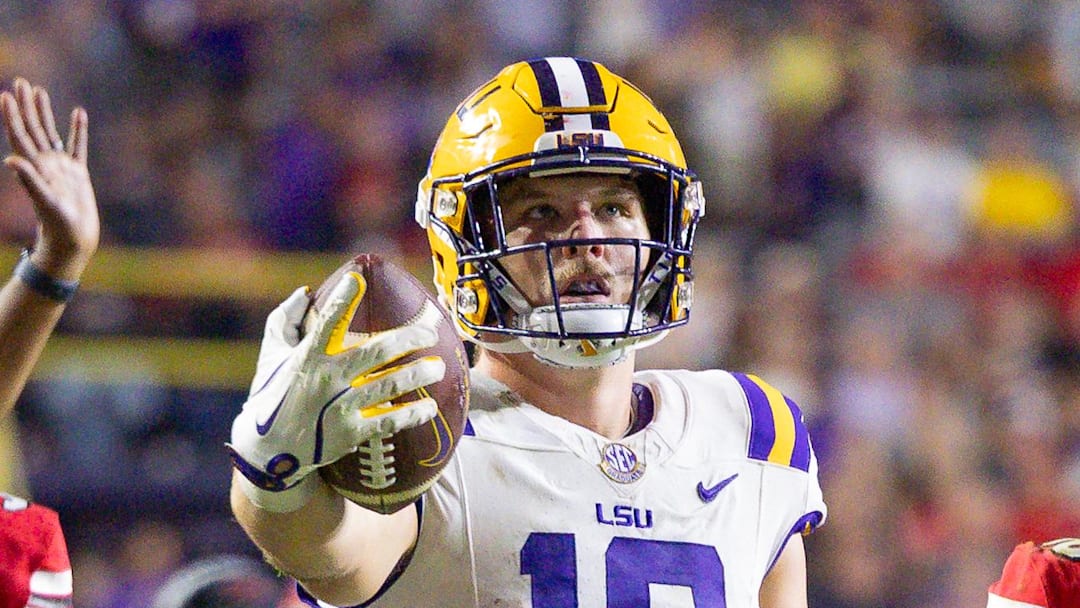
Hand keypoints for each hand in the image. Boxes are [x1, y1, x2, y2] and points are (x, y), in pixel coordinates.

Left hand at [1, 78, 97, 279]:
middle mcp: (44, 164)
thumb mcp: (44, 204)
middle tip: (20, 82)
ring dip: (43, 112)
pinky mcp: (77, 174)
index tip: (7, 95)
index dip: (12, 115)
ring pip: (49, 133)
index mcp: (34, 167)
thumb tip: (11, 159)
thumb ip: (29, 181)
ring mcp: (60, 168)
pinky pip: (77, 147)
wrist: (73, 242)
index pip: (20, 136)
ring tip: (38, 91)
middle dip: (25, 106)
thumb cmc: (59, 226)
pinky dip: (77, 130)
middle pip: (32, 129)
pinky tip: (78, 113)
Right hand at [228, 273, 445, 510]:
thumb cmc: (272, 394)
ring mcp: (339, 408)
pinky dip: (411, 415)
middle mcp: (326, 379)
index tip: (359, 278)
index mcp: (308, 356)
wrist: (268, 450)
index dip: (343, 299)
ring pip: (388, 385)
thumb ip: (286, 319)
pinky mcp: (349, 433)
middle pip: (375, 352)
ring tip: (438, 367)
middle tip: (431, 332)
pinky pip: (387, 422)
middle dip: (408, 339)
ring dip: (417, 375)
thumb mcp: (272, 355)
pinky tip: (430, 407)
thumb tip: (306, 291)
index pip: (327, 321)